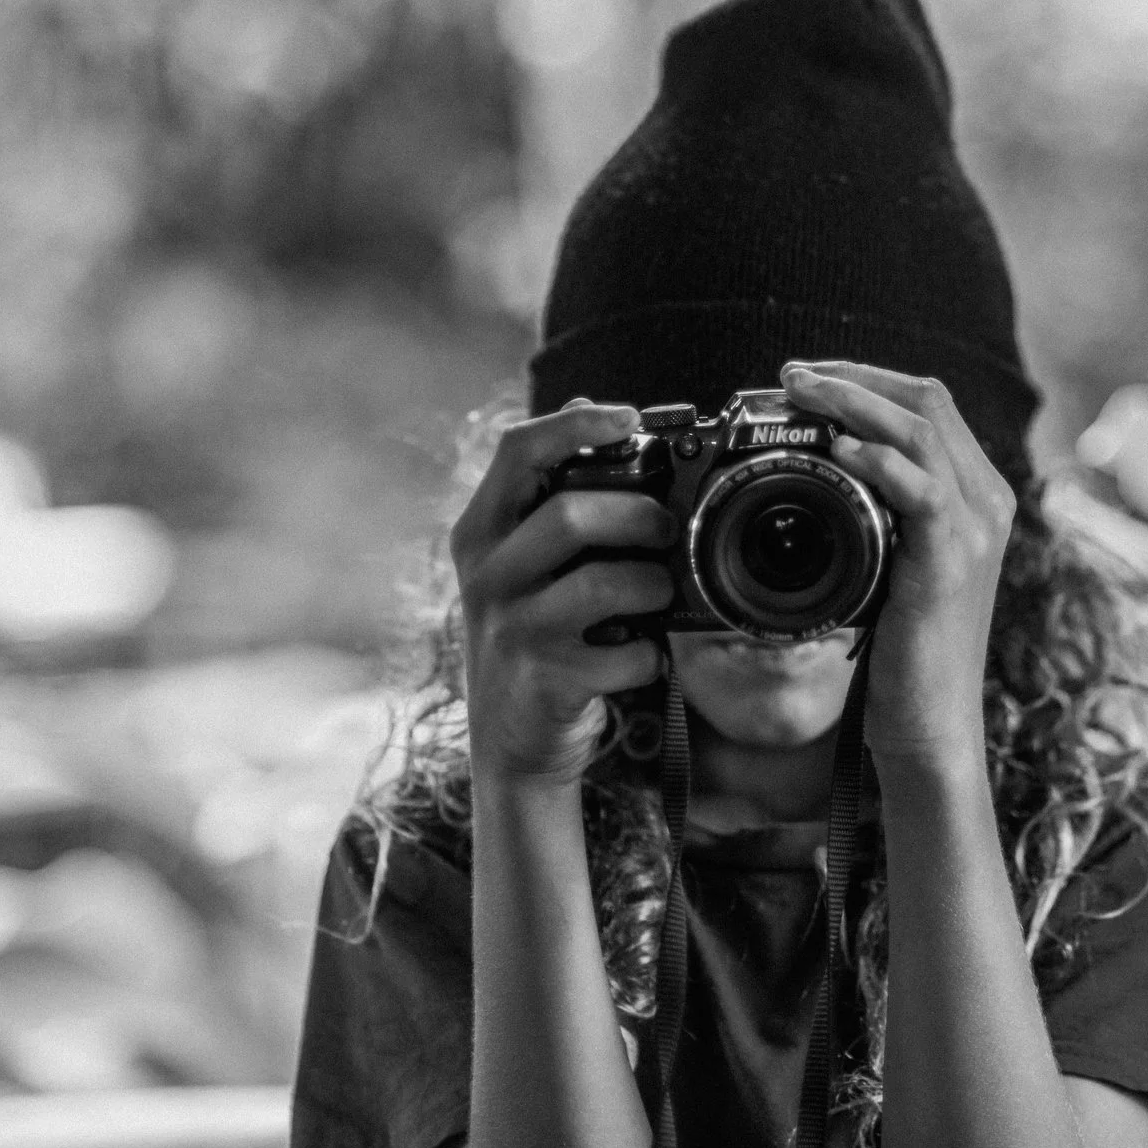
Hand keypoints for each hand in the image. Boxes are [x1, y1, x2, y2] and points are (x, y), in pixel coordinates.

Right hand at [450, 401, 675, 784]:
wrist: (512, 739)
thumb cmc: (534, 632)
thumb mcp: (524, 560)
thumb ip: (550, 491)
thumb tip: (585, 408)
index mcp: (482, 532)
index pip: (517, 452)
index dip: (575, 426)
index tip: (628, 418)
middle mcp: (488, 576)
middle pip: (569, 515)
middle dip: (637, 514)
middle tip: (666, 527)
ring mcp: (513, 630)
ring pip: (600, 584)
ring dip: (651, 584)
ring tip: (659, 593)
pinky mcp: (545, 682)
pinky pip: (623, 655)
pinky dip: (651, 654)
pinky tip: (646, 654)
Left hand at [779, 360, 1014, 759]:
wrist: (930, 724)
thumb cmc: (903, 654)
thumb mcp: (892, 566)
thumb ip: (878, 516)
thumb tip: (826, 471)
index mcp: (976, 496)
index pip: (929, 405)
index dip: (867, 379)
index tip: (808, 379)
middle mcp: (987, 502)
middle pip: (928, 400)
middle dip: (854, 376)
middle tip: (790, 377)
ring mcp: (976, 529)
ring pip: (922, 429)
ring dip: (854, 400)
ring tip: (801, 394)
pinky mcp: (953, 561)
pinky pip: (923, 489)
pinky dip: (878, 461)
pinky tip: (838, 450)